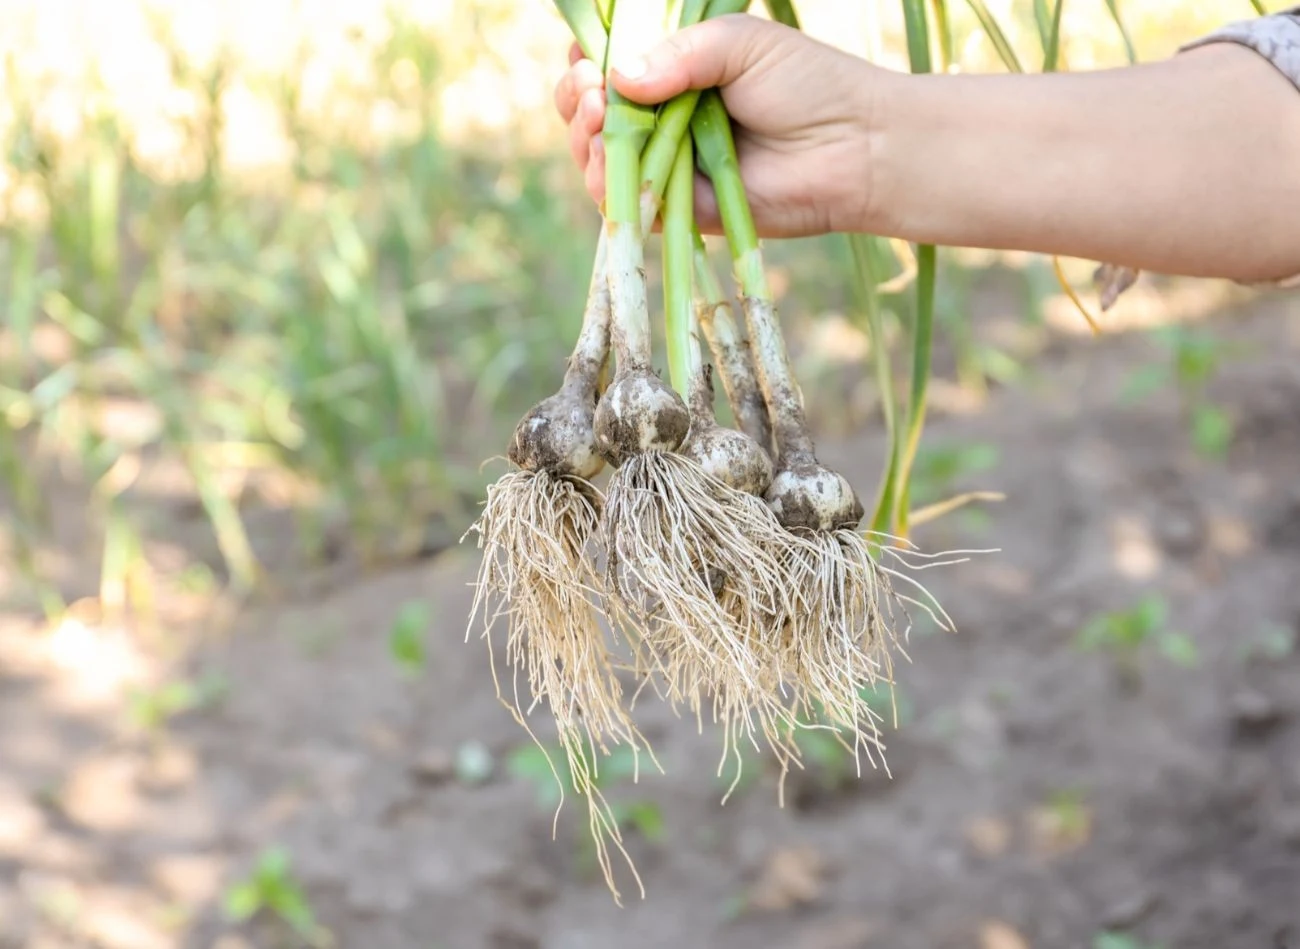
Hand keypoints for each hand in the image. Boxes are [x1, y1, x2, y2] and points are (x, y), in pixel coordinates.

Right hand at [553, 14, 883, 237]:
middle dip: (578, 99)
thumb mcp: (739, 44)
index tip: (585, 54)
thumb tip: (616, 78)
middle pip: (591, 112)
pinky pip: (627, 202)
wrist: (854, 148)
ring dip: (586, 138)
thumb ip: (678, 54)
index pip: (609, 63)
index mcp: (675, 70)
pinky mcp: (679, 208)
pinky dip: (607, 182)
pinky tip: (608, 158)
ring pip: (598, 157)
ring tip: (602, 117)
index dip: (585, 59)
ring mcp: (668, 163)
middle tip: (593, 88)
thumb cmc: (807, 84)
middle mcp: (664, 117)